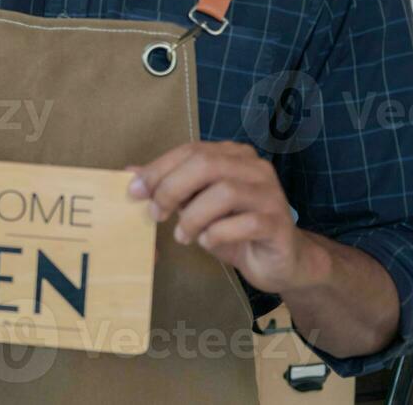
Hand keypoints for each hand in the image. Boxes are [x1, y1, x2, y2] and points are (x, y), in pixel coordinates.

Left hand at [127, 141, 322, 294]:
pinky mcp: (278, 223)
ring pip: (224, 192)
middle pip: (206, 164)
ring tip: (183, 235)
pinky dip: (217, 233)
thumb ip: (169, 186)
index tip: (136, 191)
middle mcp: (254, 168)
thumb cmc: (235, 231)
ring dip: (194, 216)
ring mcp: (270, 194)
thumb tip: (130, 171)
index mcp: (233, 155)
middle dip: (172, 188)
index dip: (159, 169)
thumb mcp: (196, 206)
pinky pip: (244, 223)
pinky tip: (207, 242)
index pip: (190, 151)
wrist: (282, 262)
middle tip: (157, 213)